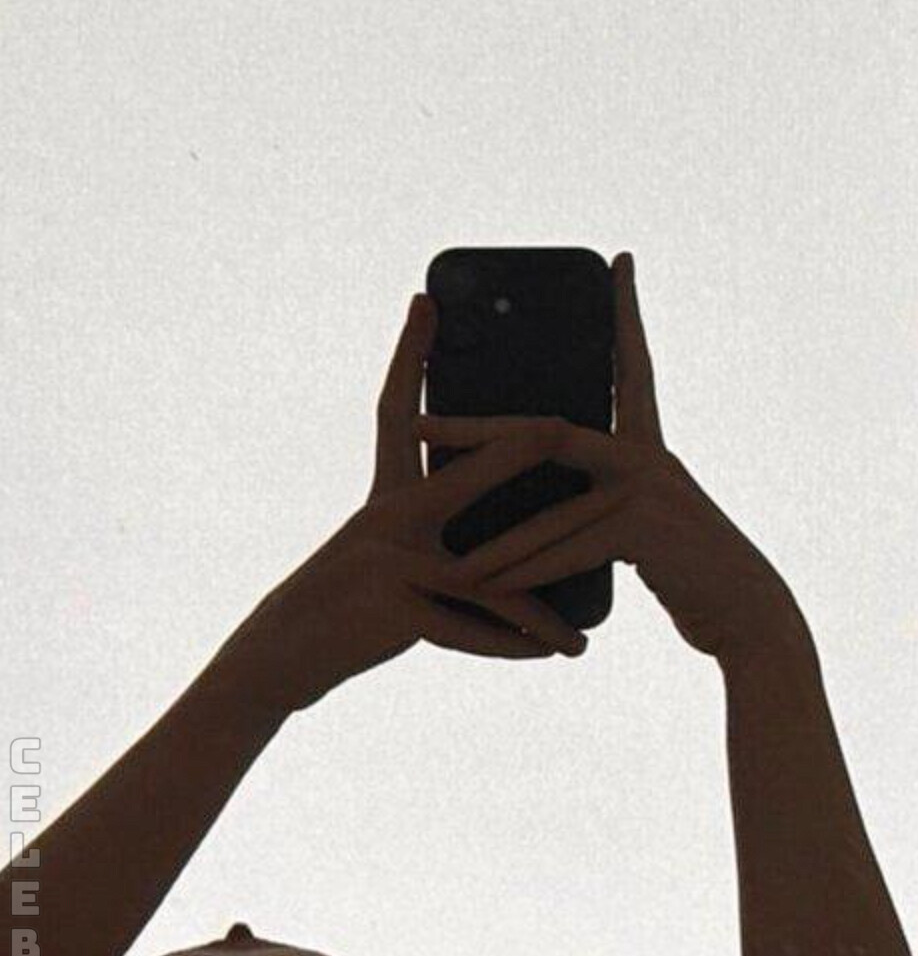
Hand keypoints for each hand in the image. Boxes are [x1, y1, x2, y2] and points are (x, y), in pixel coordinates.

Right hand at [211, 294, 589, 717]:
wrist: (288, 652)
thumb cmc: (348, 604)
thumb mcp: (387, 557)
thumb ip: (435, 538)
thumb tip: (503, 539)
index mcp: (387, 497)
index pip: (398, 414)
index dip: (409, 357)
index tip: (423, 302)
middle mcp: (387, 520)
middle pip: (464, 478)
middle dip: (515, 450)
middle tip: (563, 423)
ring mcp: (391, 563)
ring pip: (488, 574)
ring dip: (543, 596)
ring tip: (591, 609)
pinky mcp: (396, 610)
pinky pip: (474, 628)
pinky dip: (517, 642)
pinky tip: (558, 648)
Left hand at [414, 255, 806, 666]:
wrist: (746, 611)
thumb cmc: (691, 570)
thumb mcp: (644, 522)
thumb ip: (604, 499)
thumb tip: (552, 481)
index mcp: (647, 445)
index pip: (632, 367)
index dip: (627, 315)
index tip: (621, 263)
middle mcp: (648, 455)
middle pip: (546, 432)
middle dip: (475, 430)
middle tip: (415, 419)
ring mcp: (648, 487)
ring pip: (550, 511)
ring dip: (494, 540)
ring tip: (439, 545)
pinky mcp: (646, 527)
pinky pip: (568, 549)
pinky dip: (527, 573)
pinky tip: (489, 586)